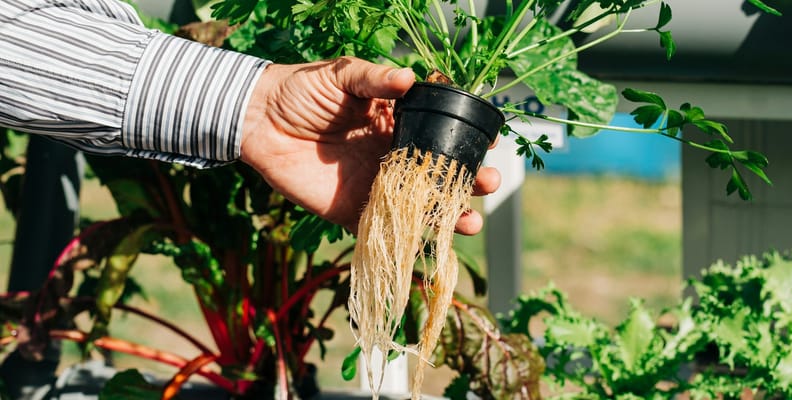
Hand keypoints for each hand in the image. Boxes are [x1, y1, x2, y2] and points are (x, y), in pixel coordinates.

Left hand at [240, 57, 500, 234]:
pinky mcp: (352, 212)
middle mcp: (393, 157)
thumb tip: (409, 78)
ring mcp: (375, 187)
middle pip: (439, 175)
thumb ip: (374, 78)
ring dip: (448, 216)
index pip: (441, 135)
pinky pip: (384, 230)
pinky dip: (407, 241)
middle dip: (468, 182)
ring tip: (469, 221)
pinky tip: (430, 244)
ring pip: (420, 207)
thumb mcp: (341, 75)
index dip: (467, 141)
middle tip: (488, 183)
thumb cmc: (301, 89)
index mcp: (397, 123)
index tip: (491, 145)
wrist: (258, 120)